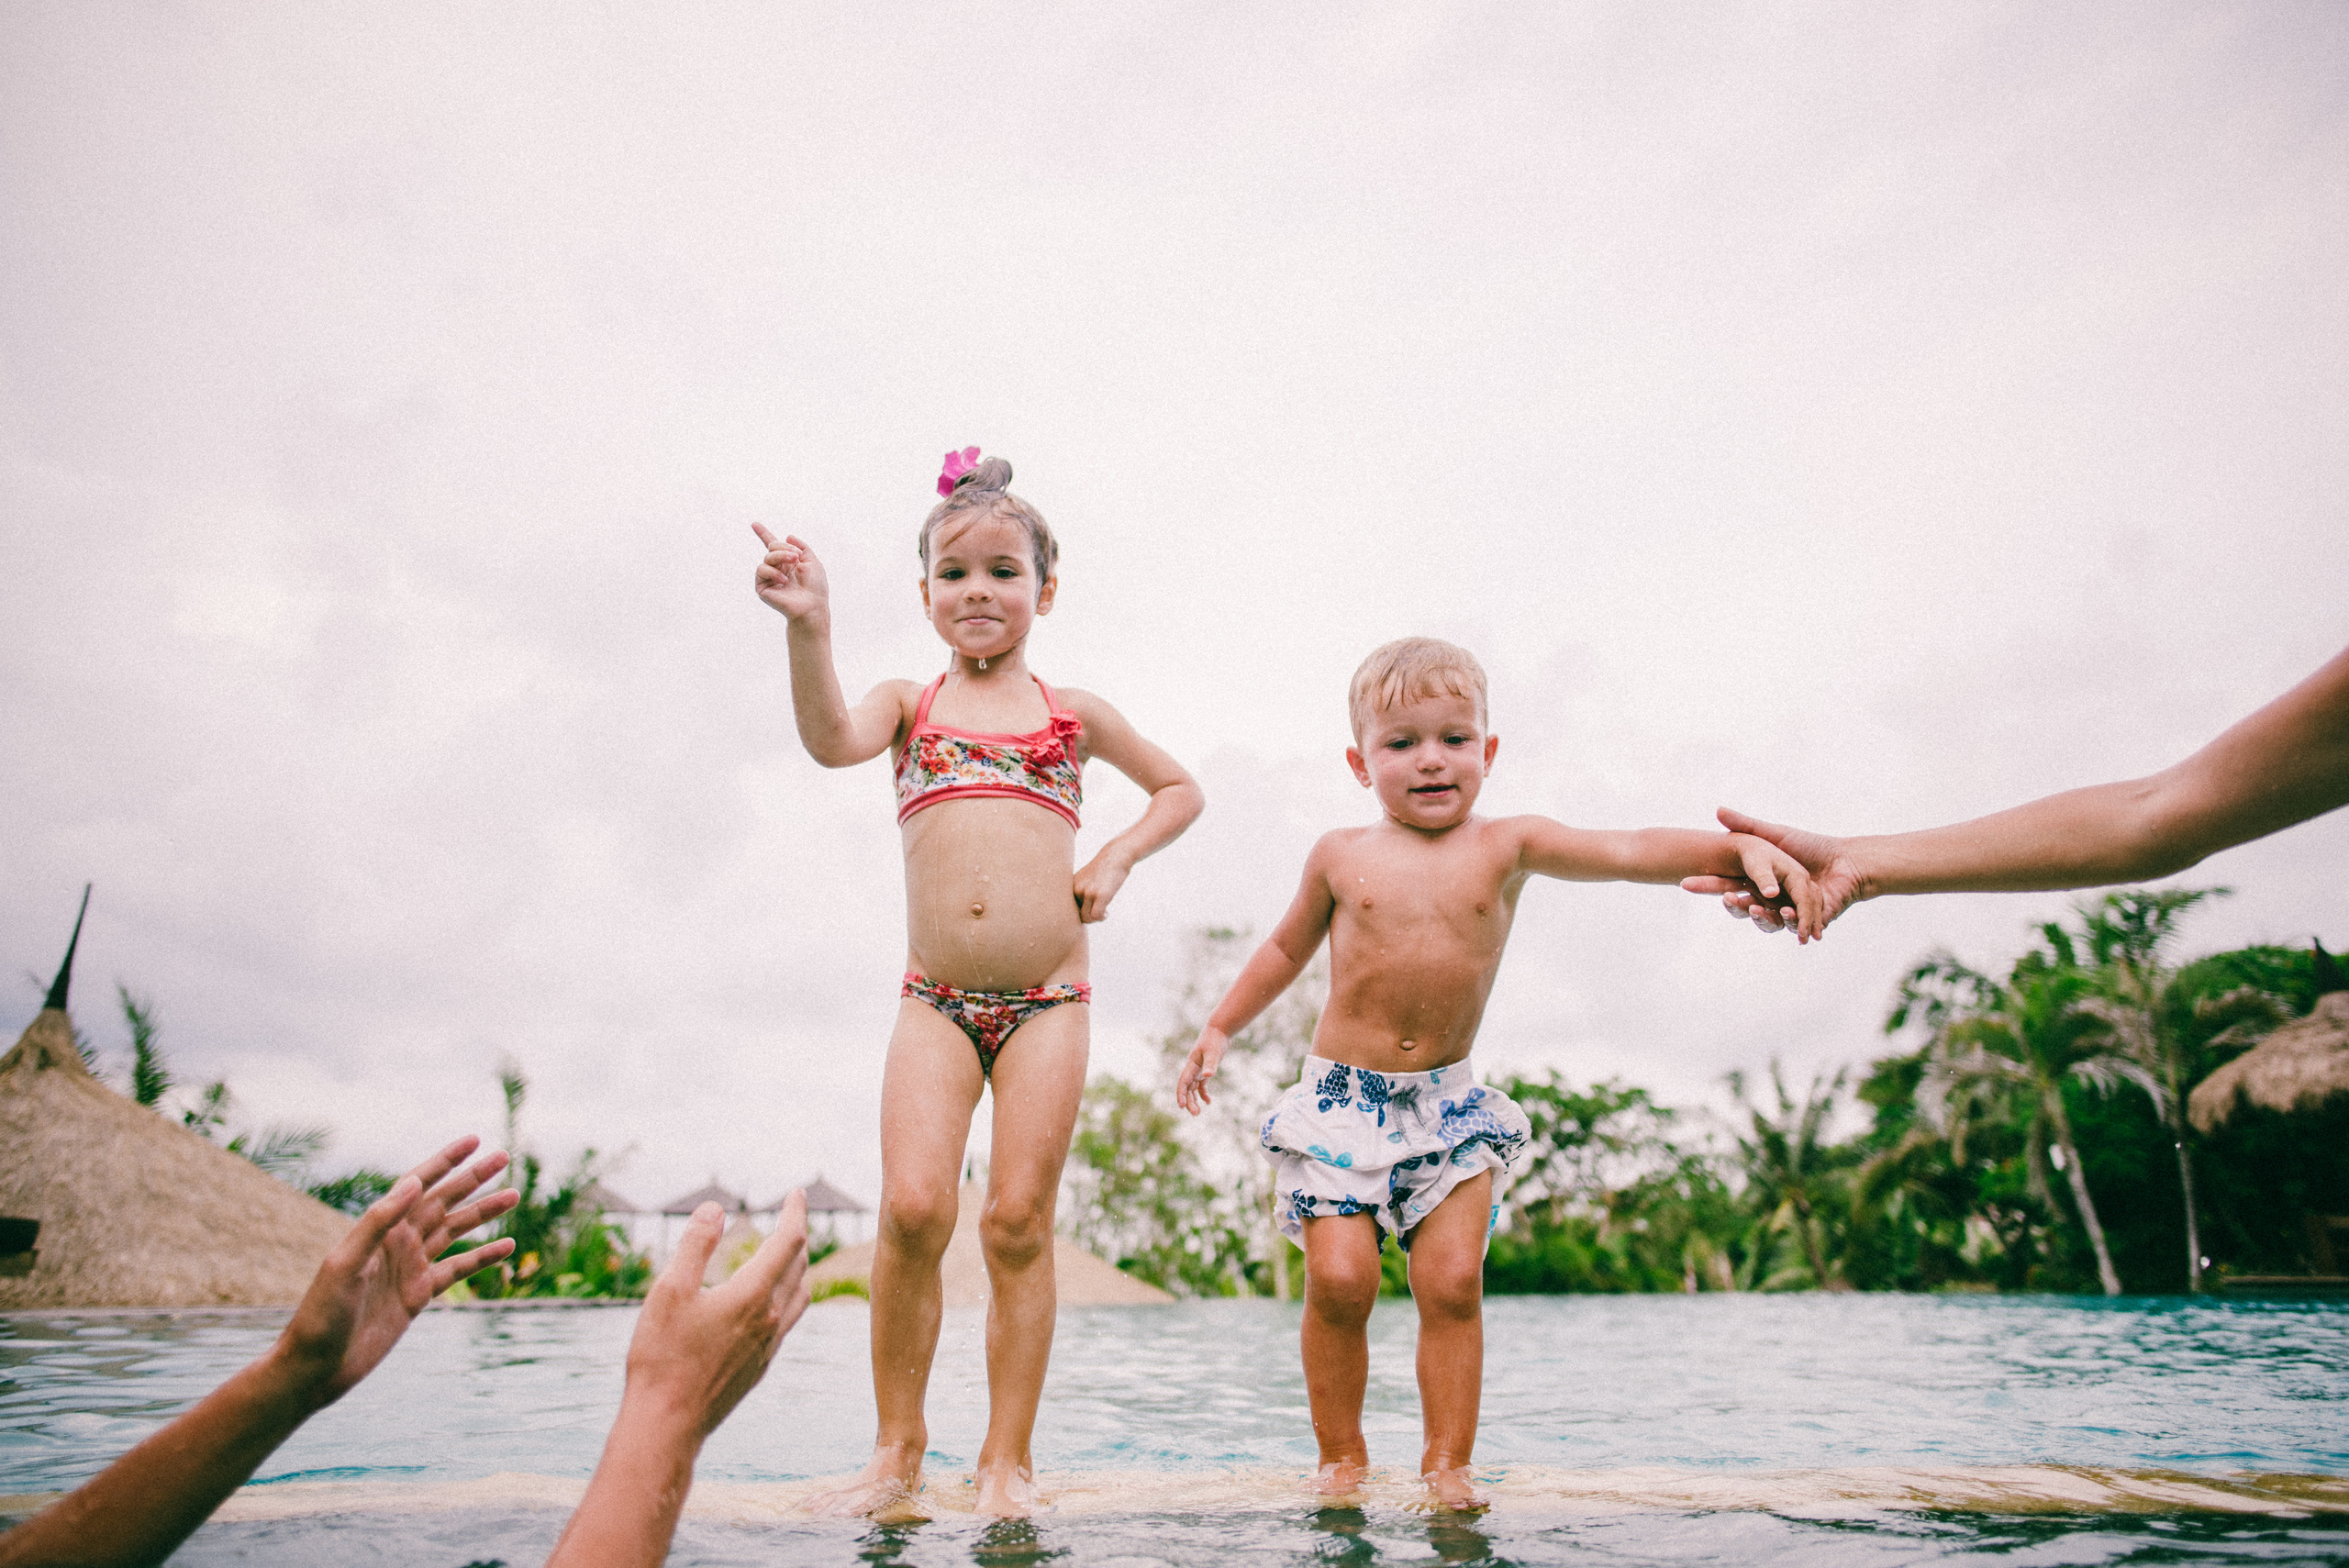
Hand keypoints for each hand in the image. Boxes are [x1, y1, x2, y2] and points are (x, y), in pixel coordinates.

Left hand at [277, 1135, 519, 1405]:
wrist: (316, 1366)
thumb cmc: (321, 1314)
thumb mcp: (345, 1264)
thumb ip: (377, 1222)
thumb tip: (412, 1183)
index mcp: (380, 1229)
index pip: (418, 1184)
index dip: (445, 1161)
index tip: (473, 1141)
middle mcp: (397, 1243)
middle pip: (443, 1202)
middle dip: (473, 1179)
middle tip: (504, 1157)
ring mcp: (409, 1268)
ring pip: (455, 1231)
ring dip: (483, 1213)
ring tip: (513, 1195)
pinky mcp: (418, 1296)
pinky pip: (457, 1269)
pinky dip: (482, 1257)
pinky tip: (506, 1246)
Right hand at [625, 1191, 810, 1441]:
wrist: (667, 1424)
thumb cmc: (662, 1357)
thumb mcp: (668, 1291)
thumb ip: (695, 1245)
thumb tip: (715, 1208)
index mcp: (752, 1296)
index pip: (789, 1242)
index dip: (795, 1213)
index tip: (796, 1193)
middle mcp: (770, 1320)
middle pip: (799, 1266)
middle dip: (798, 1235)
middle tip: (792, 1214)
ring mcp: (768, 1346)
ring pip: (800, 1296)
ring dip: (799, 1267)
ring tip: (788, 1253)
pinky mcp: (760, 1367)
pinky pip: (788, 1322)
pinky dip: (789, 1297)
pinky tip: (771, 1302)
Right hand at [751, 524, 830, 624]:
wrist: (812, 606)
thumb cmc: (815, 587)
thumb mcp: (813, 561)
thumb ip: (802, 546)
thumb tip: (788, 536)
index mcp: (788, 562)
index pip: (773, 546)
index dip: (763, 534)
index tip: (754, 524)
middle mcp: (777, 568)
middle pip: (772, 548)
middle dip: (785, 548)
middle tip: (796, 557)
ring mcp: (769, 578)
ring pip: (767, 557)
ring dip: (781, 557)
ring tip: (793, 563)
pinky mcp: (762, 587)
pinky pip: (762, 571)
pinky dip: (774, 572)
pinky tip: (784, 580)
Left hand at [1072, 850, 1132, 923]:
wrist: (1116, 855)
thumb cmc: (1102, 868)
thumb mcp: (1084, 878)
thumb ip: (1078, 891)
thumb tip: (1078, 913)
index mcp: (1069, 886)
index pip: (1065, 909)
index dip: (1077, 914)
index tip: (1088, 910)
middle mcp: (1076, 888)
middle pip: (1075, 916)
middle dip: (1087, 917)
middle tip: (1096, 912)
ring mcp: (1087, 892)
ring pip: (1086, 918)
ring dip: (1095, 919)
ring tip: (1102, 913)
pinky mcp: (1100, 894)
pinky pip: (1096, 916)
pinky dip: (1102, 918)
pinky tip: (1106, 913)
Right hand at [1175, 1027, 1229, 1114]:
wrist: (1220, 1030)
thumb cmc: (1215, 1040)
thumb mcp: (1214, 1052)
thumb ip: (1211, 1064)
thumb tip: (1208, 1076)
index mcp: (1191, 1065)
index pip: (1183, 1083)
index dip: (1181, 1094)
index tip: (1182, 1106)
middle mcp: (1193, 1069)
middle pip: (1187, 1088)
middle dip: (1189, 1101)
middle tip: (1195, 1114)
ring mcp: (1199, 1070)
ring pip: (1193, 1088)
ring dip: (1194, 1100)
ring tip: (1198, 1112)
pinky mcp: (1206, 1070)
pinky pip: (1202, 1085)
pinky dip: (1203, 1093)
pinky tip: (1208, 1102)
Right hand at [1681, 808, 1864, 936]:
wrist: (1846, 860)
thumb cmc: (1811, 847)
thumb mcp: (1775, 834)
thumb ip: (1747, 824)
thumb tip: (1717, 810)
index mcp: (1759, 884)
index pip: (1727, 887)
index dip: (1708, 886)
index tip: (1687, 883)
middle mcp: (1771, 901)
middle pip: (1744, 908)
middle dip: (1732, 904)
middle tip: (1725, 896)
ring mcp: (1789, 913)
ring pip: (1767, 921)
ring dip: (1758, 915)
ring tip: (1754, 906)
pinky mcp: (1809, 922)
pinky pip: (1794, 925)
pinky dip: (1789, 920)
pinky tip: (1785, 910)